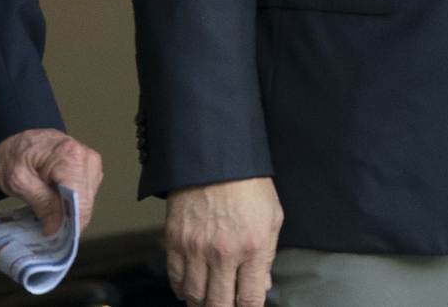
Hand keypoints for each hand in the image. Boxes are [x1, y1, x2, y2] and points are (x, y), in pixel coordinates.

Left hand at [0, 128, 102, 235]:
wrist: (12, 137)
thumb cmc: (12, 154)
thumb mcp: (18, 181)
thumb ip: (41, 204)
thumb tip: (56, 228)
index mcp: (70, 156)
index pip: (81, 202)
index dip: (69, 224)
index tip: (53, 234)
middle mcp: (86, 157)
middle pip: (86, 204)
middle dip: (67, 218)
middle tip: (45, 223)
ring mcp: (90, 162)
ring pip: (87, 202)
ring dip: (68, 211)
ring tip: (46, 206)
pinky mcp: (89, 168)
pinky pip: (85, 195)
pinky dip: (70, 203)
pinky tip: (54, 199)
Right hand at [163, 177, 282, 306]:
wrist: (213, 156)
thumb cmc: (248, 184)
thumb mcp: (272, 217)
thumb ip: (267, 255)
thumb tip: (263, 283)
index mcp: (252, 248)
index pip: (250, 299)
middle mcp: (223, 254)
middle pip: (219, 305)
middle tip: (225, 306)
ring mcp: (196, 248)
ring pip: (194, 296)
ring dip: (201, 303)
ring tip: (207, 301)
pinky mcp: (175, 240)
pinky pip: (175, 278)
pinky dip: (182, 289)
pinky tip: (190, 288)